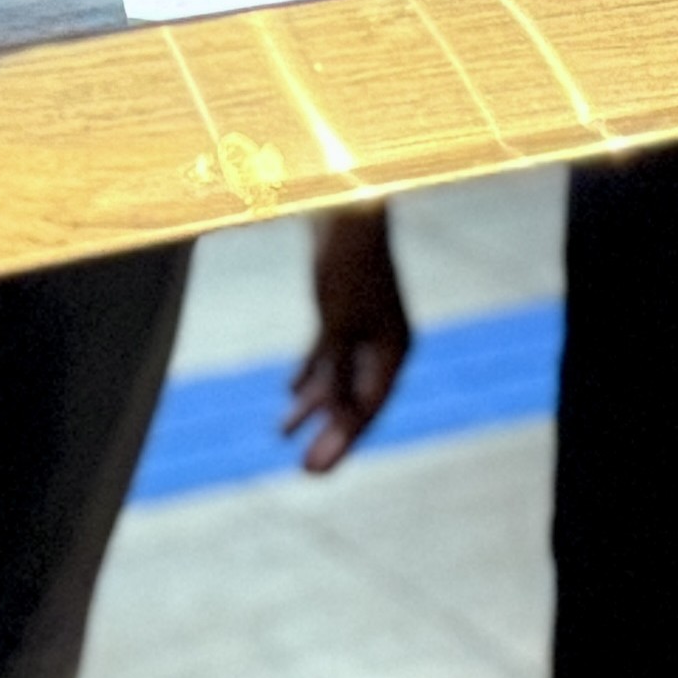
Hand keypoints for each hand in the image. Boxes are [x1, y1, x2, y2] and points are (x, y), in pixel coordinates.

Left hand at [285, 209, 411, 474]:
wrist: (343, 206)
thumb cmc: (345, 262)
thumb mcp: (338, 322)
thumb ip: (336, 368)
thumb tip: (331, 412)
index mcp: (394, 350)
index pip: (367, 408)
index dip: (340, 442)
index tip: (314, 471)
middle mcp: (384, 343)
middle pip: (355, 399)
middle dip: (329, 433)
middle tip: (305, 471)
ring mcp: (365, 325)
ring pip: (338, 376)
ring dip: (313, 405)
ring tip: (283, 433)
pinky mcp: (344, 308)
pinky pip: (328, 352)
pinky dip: (310, 372)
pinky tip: (288, 390)